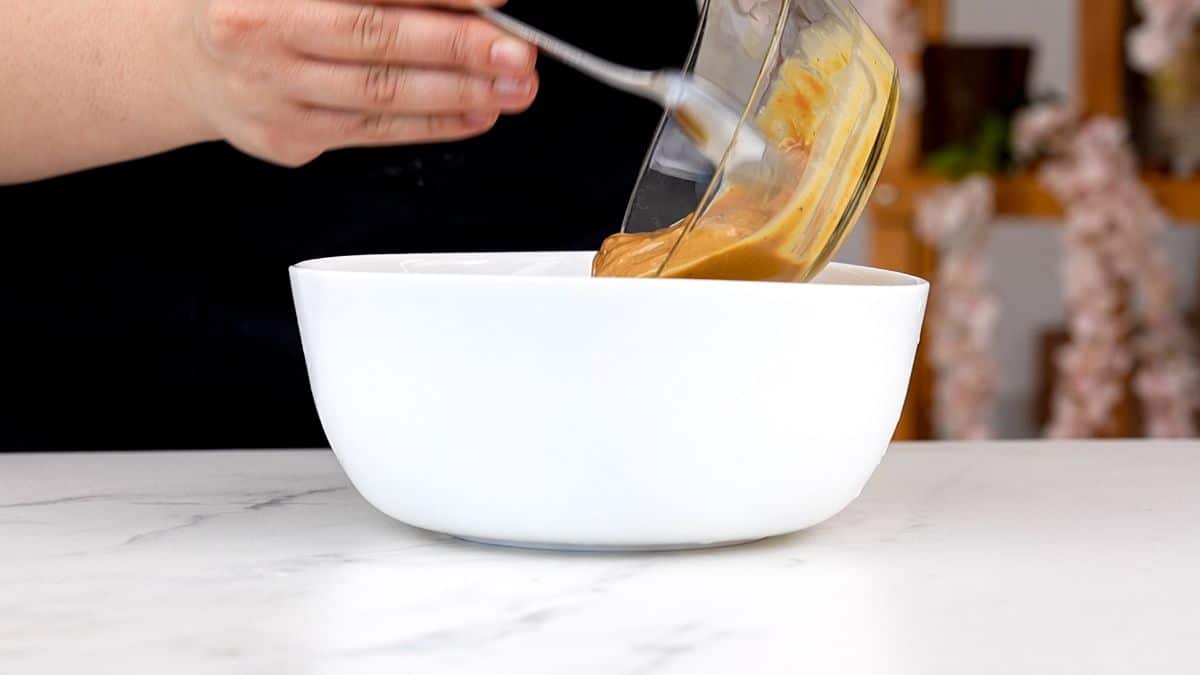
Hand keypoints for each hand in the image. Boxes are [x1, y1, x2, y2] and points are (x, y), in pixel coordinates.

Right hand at [180, 0, 537, 166]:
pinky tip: (473, 114)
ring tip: (510, 90)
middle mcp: (262, 31)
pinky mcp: (286, 137)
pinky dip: (431, 125)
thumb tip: (472, 0)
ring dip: (457, 94)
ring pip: (379, 95)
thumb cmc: (263, 5)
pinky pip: (372, 133)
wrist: (192, 60)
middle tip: (517, 54)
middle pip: (376, 39)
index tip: (494, 1)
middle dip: (459, 49)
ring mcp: (272, 90)